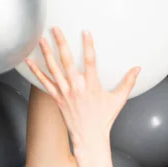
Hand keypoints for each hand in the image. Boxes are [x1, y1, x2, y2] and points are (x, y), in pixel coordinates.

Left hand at [25, 27, 140, 149]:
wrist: (89, 137)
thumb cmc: (104, 119)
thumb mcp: (119, 100)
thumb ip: (128, 82)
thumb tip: (137, 69)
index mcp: (92, 86)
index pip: (90, 61)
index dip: (88, 45)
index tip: (85, 32)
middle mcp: (77, 87)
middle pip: (67, 61)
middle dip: (61, 43)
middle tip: (56, 29)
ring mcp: (65, 93)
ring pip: (54, 69)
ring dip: (47, 53)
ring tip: (41, 39)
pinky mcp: (57, 98)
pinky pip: (45, 82)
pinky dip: (36, 71)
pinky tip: (30, 61)